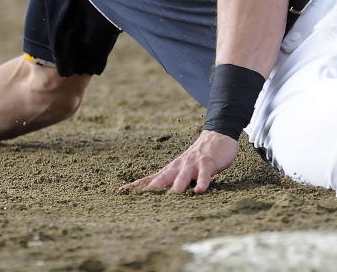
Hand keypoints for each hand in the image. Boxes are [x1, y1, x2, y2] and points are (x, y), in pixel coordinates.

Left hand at [119, 130, 238, 194]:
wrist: (216, 137)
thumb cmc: (197, 158)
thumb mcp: (180, 169)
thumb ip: (169, 181)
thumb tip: (155, 194)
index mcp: (170, 170)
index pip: (149, 180)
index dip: (135, 187)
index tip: (119, 193)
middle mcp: (178, 168)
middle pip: (161, 179)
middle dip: (151, 190)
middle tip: (139, 200)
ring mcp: (192, 165)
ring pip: (182, 178)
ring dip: (176, 187)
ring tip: (171, 197)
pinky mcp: (207, 164)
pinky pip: (204, 175)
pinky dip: (202, 183)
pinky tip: (199, 191)